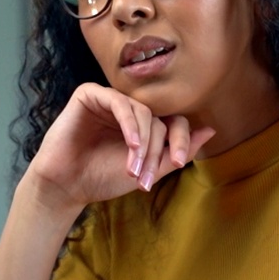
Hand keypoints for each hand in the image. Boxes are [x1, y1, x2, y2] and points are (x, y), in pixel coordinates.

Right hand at [26, 84, 215, 210]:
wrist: (67, 185)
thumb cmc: (103, 178)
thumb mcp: (147, 170)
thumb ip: (175, 152)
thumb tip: (211, 131)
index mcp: (144, 124)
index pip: (174, 123)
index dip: (182, 140)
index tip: (179, 163)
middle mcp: (129, 109)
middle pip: (159, 119)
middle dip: (156, 150)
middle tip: (145, 176)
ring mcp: (110, 100)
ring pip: (142, 111)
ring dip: (142, 142)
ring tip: (134, 166)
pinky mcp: (90, 94)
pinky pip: (118, 101)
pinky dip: (128, 123)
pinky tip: (130, 144)